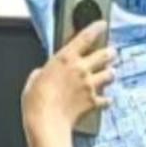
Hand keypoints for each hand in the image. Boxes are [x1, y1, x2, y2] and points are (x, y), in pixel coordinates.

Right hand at [21, 24, 113, 140]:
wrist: (46, 122)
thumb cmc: (36, 101)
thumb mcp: (34, 79)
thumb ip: (43, 72)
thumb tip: (43, 75)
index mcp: (65, 58)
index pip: (86, 36)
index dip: (96, 28)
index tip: (102, 24)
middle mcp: (81, 69)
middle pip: (105, 54)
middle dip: (109, 52)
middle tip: (111, 52)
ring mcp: (89, 85)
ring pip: (110, 74)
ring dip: (110, 73)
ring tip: (110, 74)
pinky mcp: (93, 102)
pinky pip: (106, 99)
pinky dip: (106, 99)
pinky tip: (106, 99)